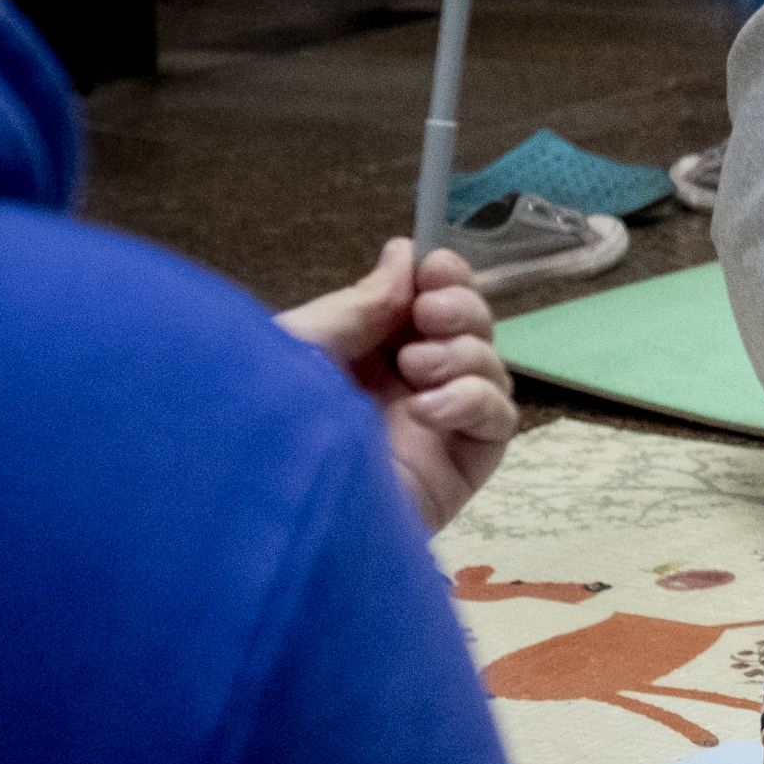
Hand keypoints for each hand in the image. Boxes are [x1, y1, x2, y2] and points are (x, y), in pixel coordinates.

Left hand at [277, 237, 516, 526]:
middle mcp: (406, 388)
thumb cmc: (264, 418)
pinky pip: (498, 420)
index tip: (435, 268)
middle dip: (462, 308)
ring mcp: (437, 429)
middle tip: (429, 315)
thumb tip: (403, 253)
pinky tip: (430, 409)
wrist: (267, 510)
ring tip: (417, 368)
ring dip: (466, 353)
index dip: (445, 280)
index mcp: (365, 355)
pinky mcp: (460, 468)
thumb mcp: (302, 345)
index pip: (428, 305)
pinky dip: (476, 400)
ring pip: (492, 369)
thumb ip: (360, 304)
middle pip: (471, 330)